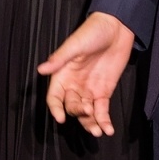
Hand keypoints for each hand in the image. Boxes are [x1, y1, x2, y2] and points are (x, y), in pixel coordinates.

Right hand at [38, 11, 134, 136]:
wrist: (117, 28)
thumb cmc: (93, 31)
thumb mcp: (75, 44)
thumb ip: (59, 59)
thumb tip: (41, 69)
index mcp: (63, 74)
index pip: (54, 97)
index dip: (55, 108)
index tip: (61, 118)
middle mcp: (74, 85)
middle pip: (70, 106)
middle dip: (77, 112)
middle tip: (87, 111)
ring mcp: (89, 90)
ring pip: (86, 113)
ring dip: (90, 124)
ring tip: (98, 131)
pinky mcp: (104, 92)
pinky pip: (102, 110)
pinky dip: (104, 121)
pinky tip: (108, 130)